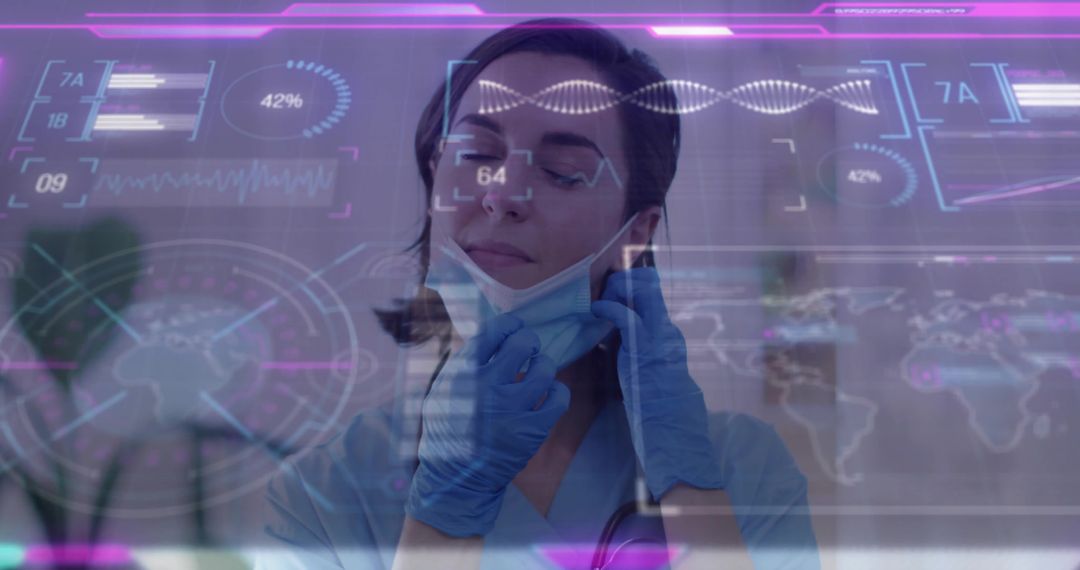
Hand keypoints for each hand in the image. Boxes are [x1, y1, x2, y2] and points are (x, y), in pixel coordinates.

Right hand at [406, 314, 569, 536]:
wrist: (456, 478)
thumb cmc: (448, 431)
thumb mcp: (441, 391)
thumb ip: (463, 364)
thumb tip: (489, 337)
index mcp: (462, 374)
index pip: (493, 332)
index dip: (509, 325)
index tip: (515, 328)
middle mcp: (487, 386)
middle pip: (522, 343)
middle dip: (529, 342)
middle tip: (529, 349)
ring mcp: (512, 408)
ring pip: (545, 368)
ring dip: (544, 366)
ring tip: (538, 373)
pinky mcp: (532, 429)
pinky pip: (559, 397)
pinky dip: (557, 392)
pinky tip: (548, 395)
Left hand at [592, 267, 722, 499]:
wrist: (676, 436)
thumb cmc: (663, 414)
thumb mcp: (654, 376)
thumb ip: (643, 355)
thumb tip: (624, 344)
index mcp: (669, 338)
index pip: (654, 295)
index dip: (633, 284)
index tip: (613, 289)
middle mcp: (667, 332)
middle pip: (649, 284)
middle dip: (623, 278)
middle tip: (604, 289)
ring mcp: (658, 339)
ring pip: (641, 292)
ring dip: (616, 288)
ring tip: (600, 298)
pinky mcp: (644, 350)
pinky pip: (626, 316)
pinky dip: (608, 307)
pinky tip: (596, 309)